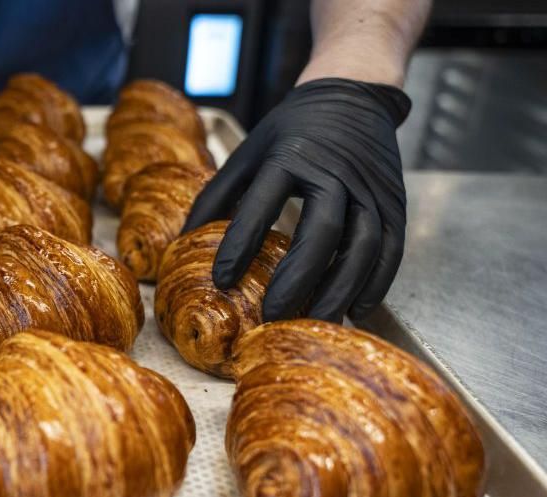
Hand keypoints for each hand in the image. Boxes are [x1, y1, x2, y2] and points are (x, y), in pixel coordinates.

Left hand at [183, 78, 410, 321]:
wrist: (352, 94)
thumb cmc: (291, 131)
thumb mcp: (248, 153)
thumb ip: (216, 195)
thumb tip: (182, 242)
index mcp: (290, 156)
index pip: (263, 204)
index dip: (241, 244)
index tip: (222, 280)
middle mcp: (335, 172)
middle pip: (322, 231)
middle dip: (297, 279)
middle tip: (273, 316)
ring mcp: (370, 188)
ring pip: (363, 246)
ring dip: (340, 289)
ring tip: (315, 322)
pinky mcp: (395, 201)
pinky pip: (391, 248)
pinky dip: (376, 282)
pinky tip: (356, 309)